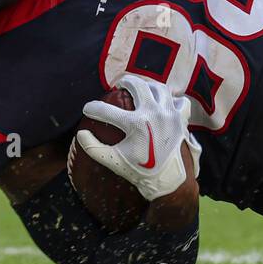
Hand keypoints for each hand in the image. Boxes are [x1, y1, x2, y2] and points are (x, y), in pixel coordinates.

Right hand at [76, 75, 201, 201]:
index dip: (92, 108)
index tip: (87, 109)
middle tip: (119, 85)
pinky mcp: (182, 119)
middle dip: (125, 82)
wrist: (167, 181)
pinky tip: (163, 103)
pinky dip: (172, 100)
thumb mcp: (112, 161)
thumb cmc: (138, 170)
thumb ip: (93, 148)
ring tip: (140, 89)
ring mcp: (170, 115)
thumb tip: (80, 133)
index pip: (106, 110)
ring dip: (148, 86)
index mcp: (135, 124)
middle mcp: (153, 114)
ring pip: (159, 88)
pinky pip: (179, 101)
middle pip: (137, 85)